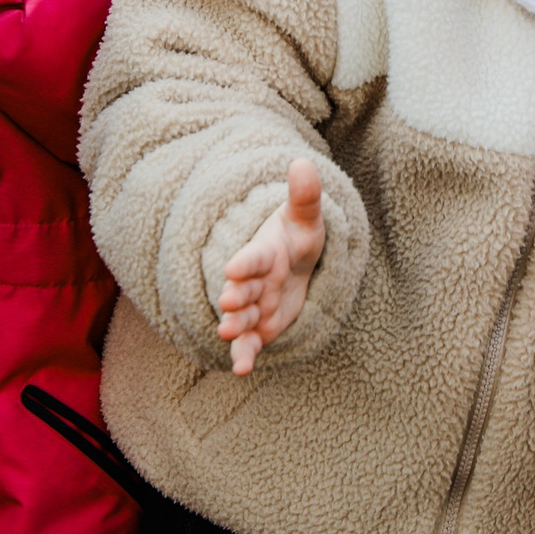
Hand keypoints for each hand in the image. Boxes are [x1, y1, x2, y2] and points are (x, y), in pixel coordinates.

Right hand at [215, 159, 325, 375]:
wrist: (293, 263)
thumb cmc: (297, 238)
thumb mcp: (306, 219)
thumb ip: (304, 196)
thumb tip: (303, 162)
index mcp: (264, 253)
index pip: (253, 257)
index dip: (245, 263)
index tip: (233, 269)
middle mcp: (254, 281)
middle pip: (243, 288)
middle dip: (235, 295)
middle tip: (227, 303)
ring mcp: (255, 305)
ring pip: (242, 317)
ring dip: (236, 325)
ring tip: (227, 334)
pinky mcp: (260, 328)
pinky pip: (249, 344)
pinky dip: (244, 356)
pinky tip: (242, 370)